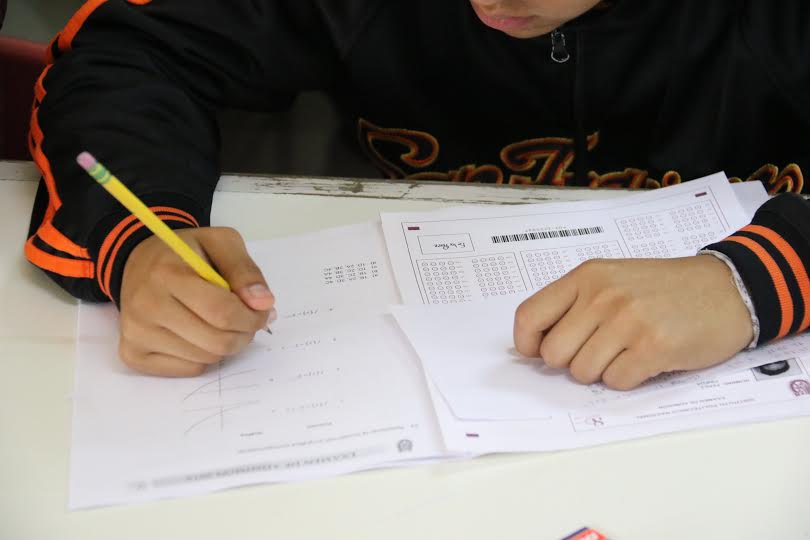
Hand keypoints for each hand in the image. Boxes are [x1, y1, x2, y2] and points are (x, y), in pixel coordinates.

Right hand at [119, 227, 274, 375]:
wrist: (138, 263)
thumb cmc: (184, 253)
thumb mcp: (220, 243)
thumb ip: (245, 271)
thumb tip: (264, 304)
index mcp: (167, 274)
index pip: (222, 312)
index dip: (253, 317)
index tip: (263, 312)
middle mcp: (145, 307)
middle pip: (217, 341)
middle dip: (244, 333)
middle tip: (247, 320)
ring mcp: (136, 334)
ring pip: (206, 358)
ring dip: (225, 344)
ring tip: (220, 322)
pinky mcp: (134, 354)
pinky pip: (189, 369)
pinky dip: (204, 355)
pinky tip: (199, 333)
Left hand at [513, 255, 753, 389]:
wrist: (726, 288)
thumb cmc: (664, 288)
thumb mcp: (613, 279)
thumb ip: (574, 305)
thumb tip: (537, 348)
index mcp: (586, 276)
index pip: (528, 317)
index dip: (528, 344)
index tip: (540, 352)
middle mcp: (602, 296)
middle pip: (553, 354)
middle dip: (571, 362)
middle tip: (599, 351)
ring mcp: (628, 321)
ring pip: (582, 372)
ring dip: (602, 371)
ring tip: (627, 351)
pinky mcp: (654, 347)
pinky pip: (615, 382)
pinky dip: (627, 379)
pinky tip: (646, 359)